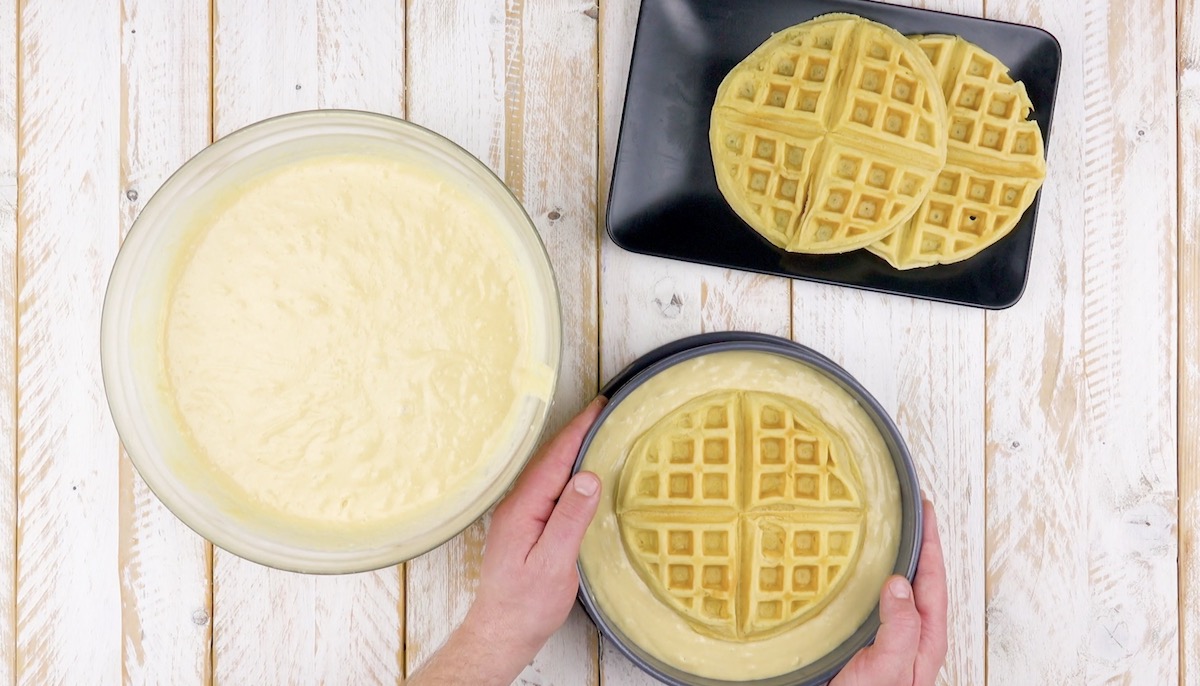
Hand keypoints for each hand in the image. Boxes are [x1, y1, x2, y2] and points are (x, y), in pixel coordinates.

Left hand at [408, 398, 605, 685]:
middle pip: (550, 459)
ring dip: (571, 449)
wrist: (501, 632)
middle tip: (604, 410)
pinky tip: (578, 472)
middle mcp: (517, 505)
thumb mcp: (554, 563)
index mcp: (523, 508)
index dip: (578, 430)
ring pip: (548, 472)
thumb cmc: (526, 605)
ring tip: (595, 431)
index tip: (599, 407)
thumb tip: (588, 477)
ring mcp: (519, 515)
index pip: (555, 458)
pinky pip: (548, 487)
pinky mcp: (525, 525)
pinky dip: (566, 470)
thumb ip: (570, 519)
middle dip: (576, 431)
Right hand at [831, 500, 947, 685]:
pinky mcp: (866, 641)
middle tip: (910, 509)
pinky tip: (855, 570)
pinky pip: (874, 599)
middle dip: (918, 543)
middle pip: (920, 579)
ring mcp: (889, 638)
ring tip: (887, 530)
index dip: (930, 541)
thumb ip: (898, 630)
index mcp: (924, 640)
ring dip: (895, 558)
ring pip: (898, 588)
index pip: (933, 578)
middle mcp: (910, 636)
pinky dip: (870, 577)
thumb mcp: (886, 669)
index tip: (924, 508)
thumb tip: (900, 583)